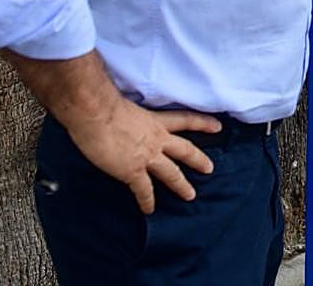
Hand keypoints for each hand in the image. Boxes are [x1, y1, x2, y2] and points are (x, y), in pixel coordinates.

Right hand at [67, 97, 222, 213]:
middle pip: (184, 150)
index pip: (185, 120)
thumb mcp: (123, 104)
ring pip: (171, 173)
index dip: (203, 123)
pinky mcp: (132, 171)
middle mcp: (156, 138)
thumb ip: (127, 113)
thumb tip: (118, 115)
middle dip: (198, 160)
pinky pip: (144, 190)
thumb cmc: (101, 102)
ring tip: (190, 196)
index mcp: (154, 120)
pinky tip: (149, 210)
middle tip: (210, 168)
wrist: (94, 112)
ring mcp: (146, 156)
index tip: (218, 126)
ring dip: (181, 185)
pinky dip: (147, 201)